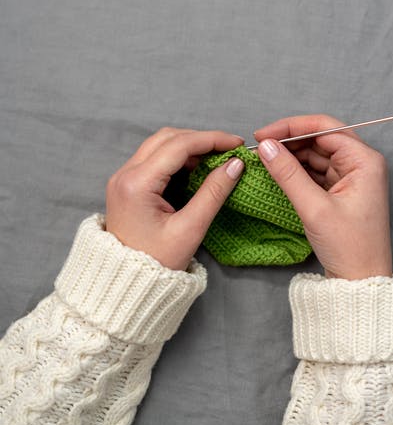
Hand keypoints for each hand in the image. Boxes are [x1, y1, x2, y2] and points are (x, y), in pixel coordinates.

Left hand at [105, 127, 244, 270]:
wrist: (125, 287)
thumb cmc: (156, 264)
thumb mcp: (190, 229)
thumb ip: (213, 193)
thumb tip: (235, 165)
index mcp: (137, 184)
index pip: (179, 146)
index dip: (211, 140)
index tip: (237, 144)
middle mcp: (125, 174)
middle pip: (168, 138)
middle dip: (201, 139)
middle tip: (229, 150)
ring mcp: (123, 178)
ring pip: (160, 144)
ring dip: (189, 146)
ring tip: (216, 158)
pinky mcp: (127, 184)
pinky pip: (154, 158)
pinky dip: (178, 157)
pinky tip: (197, 168)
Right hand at [253, 114, 391, 279]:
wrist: (361, 284)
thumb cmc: (349, 248)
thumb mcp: (314, 208)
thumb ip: (288, 173)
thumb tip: (265, 146)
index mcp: (364, 161)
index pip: (324, 128)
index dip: (291, 127)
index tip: (262, 135)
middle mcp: (361, 163)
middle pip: (319, 138)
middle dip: (288, 140)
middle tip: (259, 147)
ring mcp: (352, 177)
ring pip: (315, 154)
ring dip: (290, 155)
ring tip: (263, 159)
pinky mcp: (342, 191)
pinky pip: (316, 171)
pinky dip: (296, 170)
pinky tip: (277, 171)